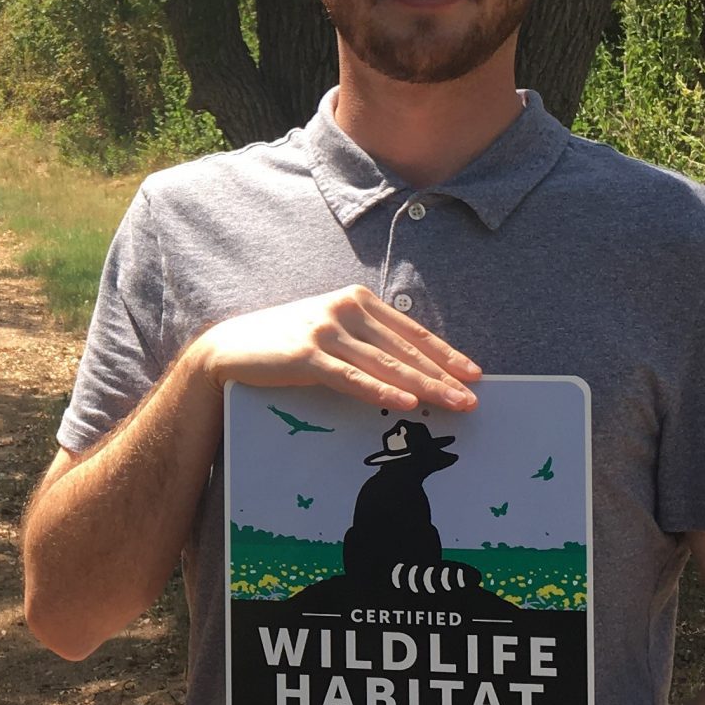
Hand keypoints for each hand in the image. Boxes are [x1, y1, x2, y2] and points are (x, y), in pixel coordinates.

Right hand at [195, 286, 479, 414]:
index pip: (411, 332)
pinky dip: (382, 390)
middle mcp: (345, 309)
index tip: (472, 374)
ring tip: (453, 404)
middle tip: (472, 398)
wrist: (232, 347)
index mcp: (357, 300)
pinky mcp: (307, 354)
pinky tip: (407, 401)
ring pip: (386, 363)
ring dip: (424, 386)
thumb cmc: (285, 342)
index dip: (444, 354)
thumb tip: (409, 367)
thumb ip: (366, 340)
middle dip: (443, 375)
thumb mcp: (331, 332)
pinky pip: (352, 377)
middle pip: (404, 349)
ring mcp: (326, 330)